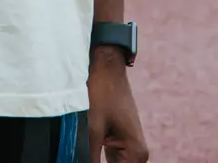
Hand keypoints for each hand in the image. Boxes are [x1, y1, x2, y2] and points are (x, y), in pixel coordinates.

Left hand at [86, 48, 148, 162]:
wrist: (107, 64)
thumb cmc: (102, 92)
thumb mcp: (92, 128)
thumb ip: (88, 157)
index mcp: (136, 153)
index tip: (85, 159)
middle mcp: (137, 153)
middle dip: (95, 162)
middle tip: (79, 155)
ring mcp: (128, 147)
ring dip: (94, 160)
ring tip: (83, 152)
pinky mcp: (118, 141)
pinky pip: (110, 160)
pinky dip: (96, 160)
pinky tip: (84, 154)